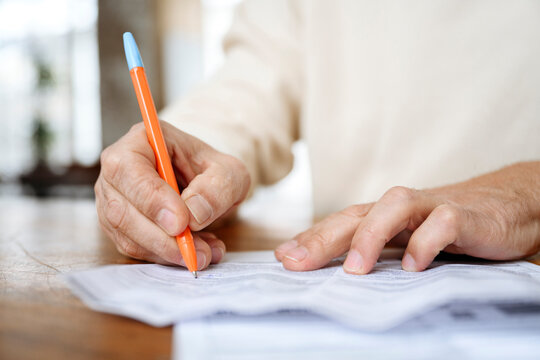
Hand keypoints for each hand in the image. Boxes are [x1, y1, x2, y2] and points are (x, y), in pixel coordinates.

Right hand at [95, 122, 250, 268]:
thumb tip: (195, 212)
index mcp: (142, 140)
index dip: (152, 199)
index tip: (181, 222)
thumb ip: (218, 187)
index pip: (129, 169)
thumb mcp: (230, 173)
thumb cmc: (213, 172)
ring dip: (166, 251)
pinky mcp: (119, 226)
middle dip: (161, 237)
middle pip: (121, 209)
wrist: (208, 185)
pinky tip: (194, 251)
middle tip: (196, 251)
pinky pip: (135, 249)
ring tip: (203, 253)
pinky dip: (165, 257)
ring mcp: (114, 199)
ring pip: (127, 235)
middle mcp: (118, 169)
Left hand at [275, 162, 539, 273]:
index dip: (310, 238)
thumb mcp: (409, 240)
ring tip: (355, 270)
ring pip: (393, 207)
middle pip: (355, 214)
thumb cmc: (449, 224)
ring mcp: (432, 206)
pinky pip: (443, 223)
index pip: (341, 223)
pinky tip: (413, 267)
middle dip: (322, 238)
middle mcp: (402, 207)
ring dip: (370, 236)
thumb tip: (340, 274)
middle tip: (295, 262)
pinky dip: (426, 242)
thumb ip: (380, 251)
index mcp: (385, 215)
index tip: (282, 258)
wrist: (508, 203)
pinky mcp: (465, 215)